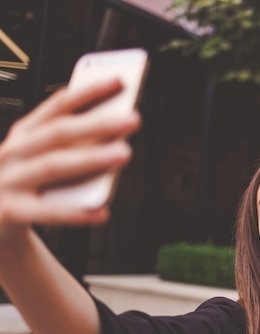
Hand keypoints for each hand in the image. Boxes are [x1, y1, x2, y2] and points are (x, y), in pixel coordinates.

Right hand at [0, 78, 140, 235]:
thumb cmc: (24, 188)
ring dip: (91, 158)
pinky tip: (103, 212)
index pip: (57, 105)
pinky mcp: (6, 211)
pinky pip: (46, 212)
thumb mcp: (40, 160)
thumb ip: (70, 148)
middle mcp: (11, 152)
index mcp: (23, 134)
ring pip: (53, 166)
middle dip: (97, 123)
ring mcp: (6, 181)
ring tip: (125, 154)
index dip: (88, 92)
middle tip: (133, 119)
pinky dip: (76, 213)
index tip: (120, 81)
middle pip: (58, 132)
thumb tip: (114, 134)